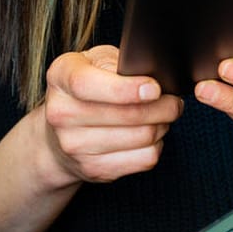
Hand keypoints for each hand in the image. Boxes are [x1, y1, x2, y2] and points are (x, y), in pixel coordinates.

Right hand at [38, 45, 182, 187]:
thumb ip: (118, 64)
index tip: (154, 89)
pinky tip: (150, 135)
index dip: (126, 89)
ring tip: (162, 116)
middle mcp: (61, 113)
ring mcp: (74, 146)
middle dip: (162, 107)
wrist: (59, 134)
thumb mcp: (95, 62)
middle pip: (126, 115)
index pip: (88, 84)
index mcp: (60, 77)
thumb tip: (152, 77)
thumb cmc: (87, 89)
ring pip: (141, 137)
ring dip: (162, 125)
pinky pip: (144, 159)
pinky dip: (156, 145)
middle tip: (173, 101)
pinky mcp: (93, 169)